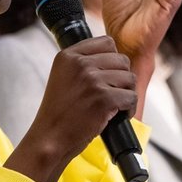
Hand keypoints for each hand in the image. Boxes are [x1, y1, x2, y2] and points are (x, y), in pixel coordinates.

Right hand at [4, 37, 133, 181]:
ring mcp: (92, 80)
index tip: (106, 77)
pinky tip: (117, 116)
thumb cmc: (59, 113)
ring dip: (126, 93)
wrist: (50, 138)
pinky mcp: (104, 98)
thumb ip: (83, 64)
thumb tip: (114, 57)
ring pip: (130, 78)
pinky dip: (128, 109)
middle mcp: (80, 64)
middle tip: (112, 94)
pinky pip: (131, 97)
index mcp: (68, 55)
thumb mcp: (63, 77)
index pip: (106, 43)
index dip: (112, 61)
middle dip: (122, 78)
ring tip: (114, 106)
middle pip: (122, 60)